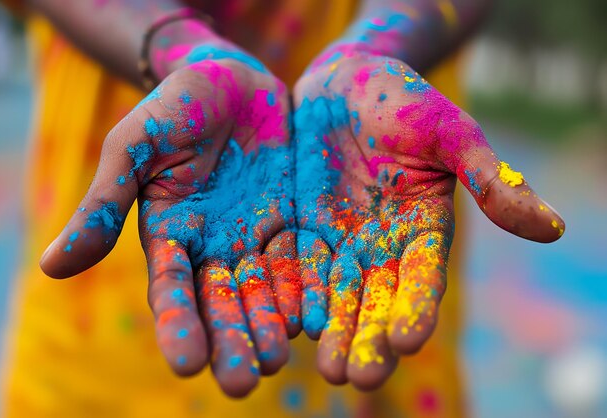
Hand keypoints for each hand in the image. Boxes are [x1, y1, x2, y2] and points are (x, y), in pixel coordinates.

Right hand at [40, 53, 297, 396]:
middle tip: (240, 383)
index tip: (185, 364)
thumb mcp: (135, 146)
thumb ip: (104, 203)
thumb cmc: (175, 105)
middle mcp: (214, 247)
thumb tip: (51, 267)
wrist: (232, 78)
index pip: (172, 290)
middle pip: (221, 303)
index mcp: (170, 235)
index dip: (178, 325)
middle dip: (229, 341)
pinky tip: (318, 316)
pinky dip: (308, 287)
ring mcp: (257, 236)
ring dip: (269, 326)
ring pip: (264, 291)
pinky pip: (304, 258)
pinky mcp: (294, 220)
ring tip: (275, 361)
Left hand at [293, 52, 564, 389]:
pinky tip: (287, 324)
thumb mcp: (449, 132)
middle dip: (368, 337)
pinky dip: (294, 295)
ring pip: (336, 292)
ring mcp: (341, 239)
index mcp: (424, 228)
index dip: (417, 306)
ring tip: (326, 369)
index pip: (423, 276)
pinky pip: (297, 265)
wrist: (345, 82)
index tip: (406, 340)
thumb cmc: (404, 99)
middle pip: (377, 298)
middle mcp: (382, 244)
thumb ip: (490, 178)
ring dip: (332, 330)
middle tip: (359, 377)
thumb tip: (555, 229)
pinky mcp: (304, 228)